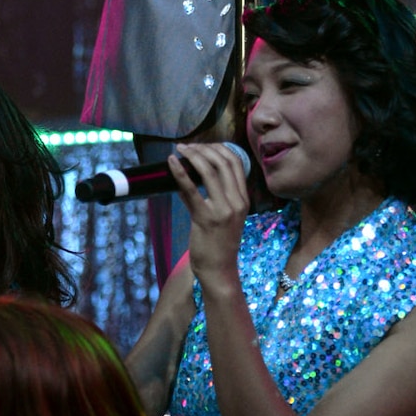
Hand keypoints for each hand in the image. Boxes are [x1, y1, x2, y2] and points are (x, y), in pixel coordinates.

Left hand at [167, 142, 248, 293]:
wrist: (219, 269)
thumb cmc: (219, 244)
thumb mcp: (224, 217)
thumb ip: (214, 196)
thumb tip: (192, 176)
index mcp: (243, 199)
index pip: (236, 163)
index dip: (219, 148)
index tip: (203, 145)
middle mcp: (237, 202)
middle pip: (223, 162)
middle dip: (204, 149)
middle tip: (187, 146)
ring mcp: (223, 210)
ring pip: (209, 171)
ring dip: (193, 156)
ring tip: (180, 150)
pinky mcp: (205, 218)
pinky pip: (191, 189)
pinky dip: (180, 172)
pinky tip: (171, 162)